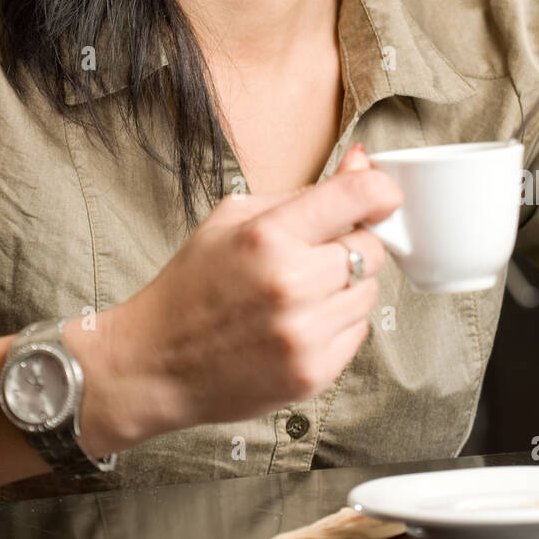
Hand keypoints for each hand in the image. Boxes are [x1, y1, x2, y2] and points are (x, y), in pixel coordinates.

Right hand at [95, 142, 401, 443]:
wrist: (157, 362)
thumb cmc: (193, 284)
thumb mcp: (233, 218)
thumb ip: (303, 193)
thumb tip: (363, 164)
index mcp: (268, 235)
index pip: (357, 197)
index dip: (381, 190)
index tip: (381, 196)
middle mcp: (291, 284)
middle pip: (371, 248)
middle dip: (352, 244)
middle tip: (316, 253)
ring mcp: (304, 334)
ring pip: (368, 293)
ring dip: (344, 288)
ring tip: (299, 293)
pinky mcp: (312, 374)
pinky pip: (358, 333)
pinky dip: (337, 325)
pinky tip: (297, 324)